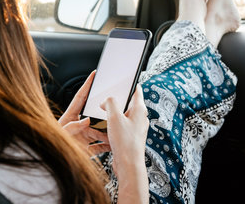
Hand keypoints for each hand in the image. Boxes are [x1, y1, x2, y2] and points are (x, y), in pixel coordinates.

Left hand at [59, 71, 110, 155]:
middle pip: (94, 114)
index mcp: (70, 116)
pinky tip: (113, 144)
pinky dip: (107, 145)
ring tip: (116, 130)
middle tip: (113, 107)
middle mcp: (78, 125)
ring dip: (108, 132)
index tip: (94, 74)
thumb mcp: (60, 133)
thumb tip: (85, 121)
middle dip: (104, 111)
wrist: (52, 160)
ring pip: (100, 131)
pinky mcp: (86, 148)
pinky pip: (100, 146)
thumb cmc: (51, 144)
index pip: (80, 96)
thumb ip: (71, 127)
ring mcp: (83, 136)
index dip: (87, 84)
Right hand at [101, 85, 148, 202]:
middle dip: (118, 100)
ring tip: (104, 114)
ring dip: (114, 113)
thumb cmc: (125, 142)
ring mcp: (136, 128)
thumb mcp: (114, 117)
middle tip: (108, 98)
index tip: (125, 78)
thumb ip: (110, 103)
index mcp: (139, 110)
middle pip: (129, 103)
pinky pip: (122, 125)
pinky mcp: (131, 137)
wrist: (128, 165)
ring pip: (124, 115)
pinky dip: (114, 124)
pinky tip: (106, 127)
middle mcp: (140, 118)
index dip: (130, 83)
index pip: (137, 90)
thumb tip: (107, 100)